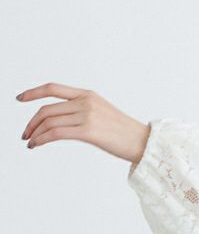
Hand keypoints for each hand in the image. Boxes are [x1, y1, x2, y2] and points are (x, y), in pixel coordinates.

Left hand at [17, 82, 149, 163]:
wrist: (143, 142)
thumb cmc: (125, 133)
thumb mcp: (103, 114)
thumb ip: (83, 112)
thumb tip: (63, 121)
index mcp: (88, 95)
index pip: (53, 89)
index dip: (33, 92)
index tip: (20, 98)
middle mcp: (86, 102)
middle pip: (47, 109)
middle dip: (32, 122)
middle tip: (25, 134)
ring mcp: (87, 115)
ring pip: (49, 122)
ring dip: (34, 132)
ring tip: (30, 142)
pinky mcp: (88, 131)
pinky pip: (55, 133)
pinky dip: (41, 139)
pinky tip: (36, 144)